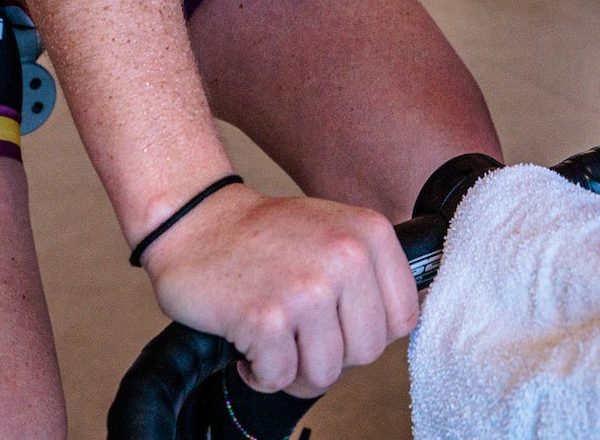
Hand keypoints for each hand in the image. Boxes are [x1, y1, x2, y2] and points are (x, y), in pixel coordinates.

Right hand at [144, 184, 418, 397]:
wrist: (196, 221)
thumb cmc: (264, 236)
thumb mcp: (337, 232)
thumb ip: (372, 273)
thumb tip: (396, 328)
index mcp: (371, 235)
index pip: (403, 318)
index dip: (368, 332)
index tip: (338, 324)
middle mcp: (346, 258)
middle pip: (367, 353)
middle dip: (331, 356)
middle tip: (299, 336)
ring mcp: (308, 288)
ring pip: (326, 373)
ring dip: (294, 369)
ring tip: (274, 339)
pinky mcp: (266, 316)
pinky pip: (280, 378)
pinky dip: (260, 373)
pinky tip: (248, 344)